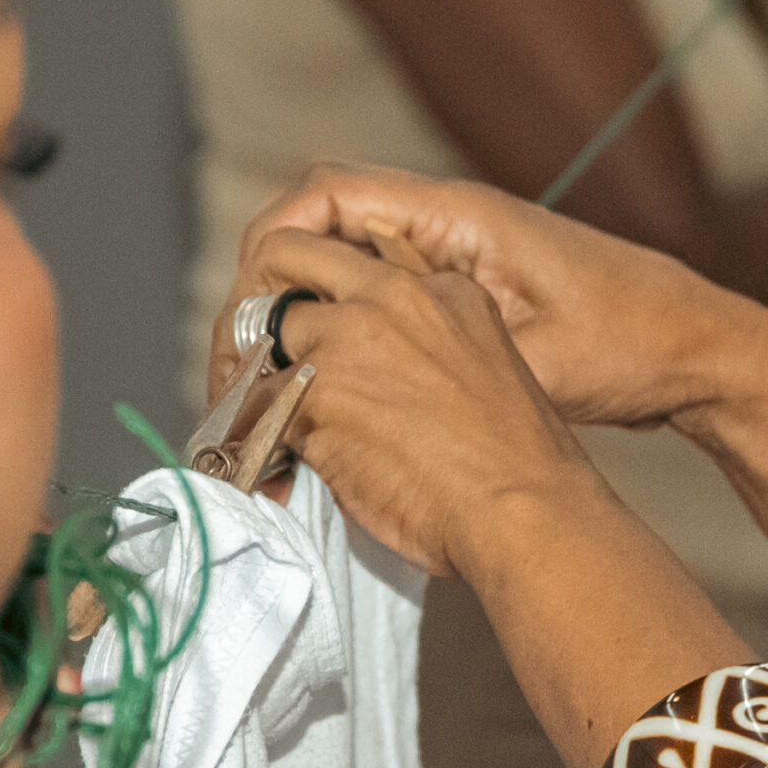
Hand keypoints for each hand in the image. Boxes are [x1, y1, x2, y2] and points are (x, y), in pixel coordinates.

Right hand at [218, 163, 767, 433]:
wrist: (698, 347)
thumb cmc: (631, 346)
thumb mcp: (539, 357)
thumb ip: (444, 349)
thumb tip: (345, 363)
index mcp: (457, 220)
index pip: (325, 194)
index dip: (267, 243)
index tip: (242, 309)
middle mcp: (447, 224)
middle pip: (316, 220)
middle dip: (265, 280)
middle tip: (238, 357)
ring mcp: (452, 254)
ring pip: (340, 257)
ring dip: (298, 305)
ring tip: (268, 377)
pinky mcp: (461, 288)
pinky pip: (375, 286)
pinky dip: (339, 321)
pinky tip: (329, 380)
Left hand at [227, 223, 600, 579]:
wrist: (523, 509)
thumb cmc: (514, 467)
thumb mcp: (481, 369)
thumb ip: (422, 348)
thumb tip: (368, 377)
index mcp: (438, 287)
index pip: (345, 262)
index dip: (313, 296)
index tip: (305, 339)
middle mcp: (389, 296)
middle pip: (284, 258)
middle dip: (254, 301)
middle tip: (246, 363)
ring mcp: (347, 338)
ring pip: (255, 329)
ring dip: (244, 376)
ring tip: (250, 428)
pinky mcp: (314, 392)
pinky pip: (252, 401)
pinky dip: (248, 437)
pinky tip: (268, 471)